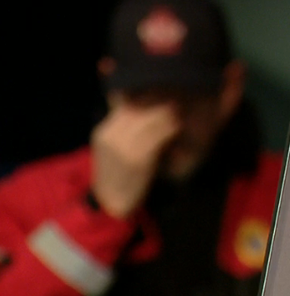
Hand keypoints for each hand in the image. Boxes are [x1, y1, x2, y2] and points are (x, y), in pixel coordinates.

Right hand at [90, 102, 180, 217]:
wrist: (111, 201)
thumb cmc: (117, 173)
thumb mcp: (112, 147)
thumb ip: (121, 127)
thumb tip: (129, 103)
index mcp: (104, 132)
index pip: (124, 105)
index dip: (144, 98)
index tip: (159, 94)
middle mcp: (111, 137)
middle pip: (137, 112)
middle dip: (157, 105)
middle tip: (174, 101)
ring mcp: (122, 149)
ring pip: (147, 124)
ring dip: (165, 117)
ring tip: (178, 113)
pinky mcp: (136, 161)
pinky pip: (154, 140)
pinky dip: (167, 132)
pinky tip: (177, 128)